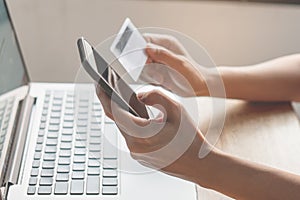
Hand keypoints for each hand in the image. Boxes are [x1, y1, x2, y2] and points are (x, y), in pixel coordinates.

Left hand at [95, 84, 210, 182]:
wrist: (200, 165)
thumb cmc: (191, 139)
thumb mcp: (176, 109)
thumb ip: (155, 96)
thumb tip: (138, 95)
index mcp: (141, 135)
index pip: (115, 112)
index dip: (105, 96)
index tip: (99, 83)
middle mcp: (135, 147)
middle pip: (119, 120)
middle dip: (114, 102)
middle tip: (109, 85)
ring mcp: (137, 154)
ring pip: (125, 128)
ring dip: (125, 113)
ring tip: (123, 97)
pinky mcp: (141, 157)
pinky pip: (132, 137)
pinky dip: (133, 124)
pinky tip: (137, 114)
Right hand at [140, 34, 209, 96]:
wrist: (200, 86)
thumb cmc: (195, 74)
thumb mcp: (179, 64)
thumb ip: (163, 55)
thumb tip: (147, 47)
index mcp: (167, 43)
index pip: (145, 39)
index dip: (141, 49)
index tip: (145, 61)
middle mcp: (161, 50)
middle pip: (141, 54)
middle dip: (145, 65)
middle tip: (157, 72)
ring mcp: (159, 61)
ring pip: (142, 65)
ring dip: (149, 74)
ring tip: (162, 78)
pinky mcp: (158, 70)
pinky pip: (147, 74)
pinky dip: (151, 79)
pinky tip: (162, 81)